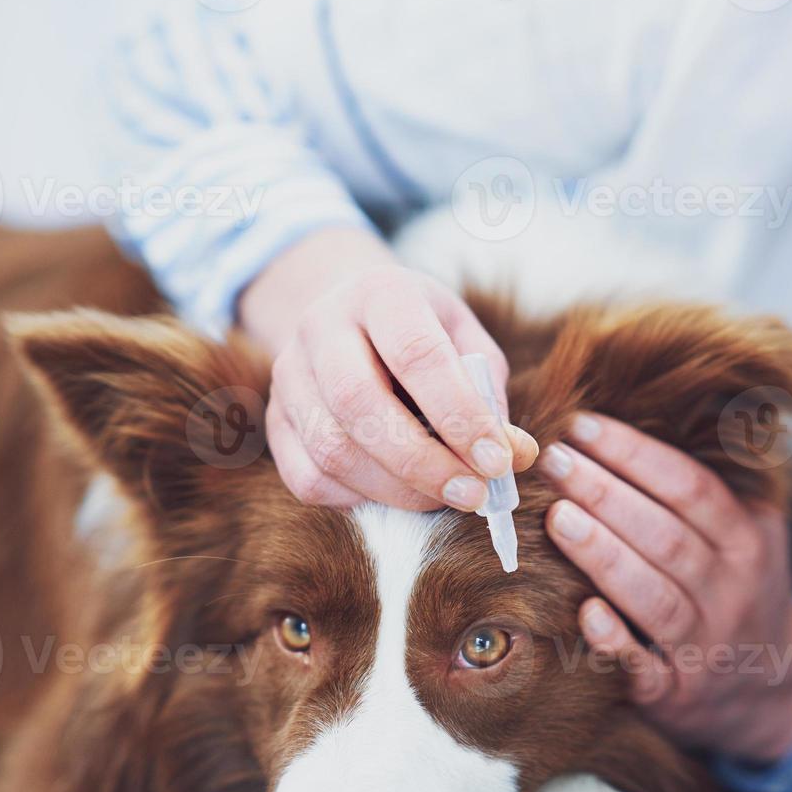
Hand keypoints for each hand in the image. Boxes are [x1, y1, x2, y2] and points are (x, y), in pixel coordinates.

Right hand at [242, 228, 536, 509]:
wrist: (350, 319)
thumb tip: (514, 456)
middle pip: (359, 403)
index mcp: (380, 293)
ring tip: (445, 497)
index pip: (416, 354)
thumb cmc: (425, 336)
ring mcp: (289, 375)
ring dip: (396, 489)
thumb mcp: (466, 344)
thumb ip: (490, 397)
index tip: (497, 461)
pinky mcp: (276, 422)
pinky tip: (399, 495)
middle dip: (423, 462)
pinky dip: (360, 499)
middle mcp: (321, 326)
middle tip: (473, 495)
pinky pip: (309, 478)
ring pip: (331, 448)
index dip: (459, 415)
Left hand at [537, 412, 791, 763]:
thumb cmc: (741, 589)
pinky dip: (616, 643)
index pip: (691, 489)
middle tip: (553, 460)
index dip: (636, 455)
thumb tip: (670, 409)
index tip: (582, 425)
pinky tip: (583, 612)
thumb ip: (717, 482)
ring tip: (556, 516)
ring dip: (605, 556)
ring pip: (655, 597)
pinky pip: (645, 670)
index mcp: (747, 542)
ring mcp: (705, 646)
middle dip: (607, 494)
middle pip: (667, 537)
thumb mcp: (753, 531)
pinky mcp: (676, 695)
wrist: (774, 691)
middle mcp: (731, 592)